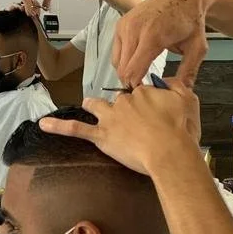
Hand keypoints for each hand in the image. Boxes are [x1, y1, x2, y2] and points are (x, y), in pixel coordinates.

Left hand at [22, 0, 54, 16]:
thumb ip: (46, 2)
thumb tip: (45, 7)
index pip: (30, 0)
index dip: (33, 7)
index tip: (35, 12)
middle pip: (27, 1)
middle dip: (30, 8)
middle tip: (33, 14)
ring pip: (25, 1)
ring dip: (29, 8)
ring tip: (32, 13)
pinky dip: (28, 5)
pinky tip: (31, 9)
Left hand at [39, 81, 200, 178]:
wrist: (170, 152)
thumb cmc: (181, 131)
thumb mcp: (188, 100)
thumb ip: (178, 86)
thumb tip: (170, 81)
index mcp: (144, 91)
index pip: (138, 89)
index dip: (144, 101)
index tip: (152, 110)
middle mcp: (124, 100)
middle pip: (117, 98)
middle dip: (122, 106)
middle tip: (133, 122)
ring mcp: (110, 117)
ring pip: (96, 105)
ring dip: (95, 106)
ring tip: (92, 106)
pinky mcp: (102, 136)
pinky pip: (76, 129)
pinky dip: (59, 126)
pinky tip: (44, 124)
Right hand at [113, 0, 209, 88]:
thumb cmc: (191, 20)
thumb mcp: (197, 48)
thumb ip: (188, 72)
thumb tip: (181, 92)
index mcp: (152, 36)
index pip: (133, 71)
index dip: (137, 87)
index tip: (147, 95)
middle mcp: (134, 29)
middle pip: (122, 70)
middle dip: (132, 82)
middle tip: (146, 87)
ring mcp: (125, 25)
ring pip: (117, 63)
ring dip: (127, 72)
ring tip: (143, 74)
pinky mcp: (121, 24)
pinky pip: (116, 52)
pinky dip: (124, 60)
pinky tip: (138, 61)